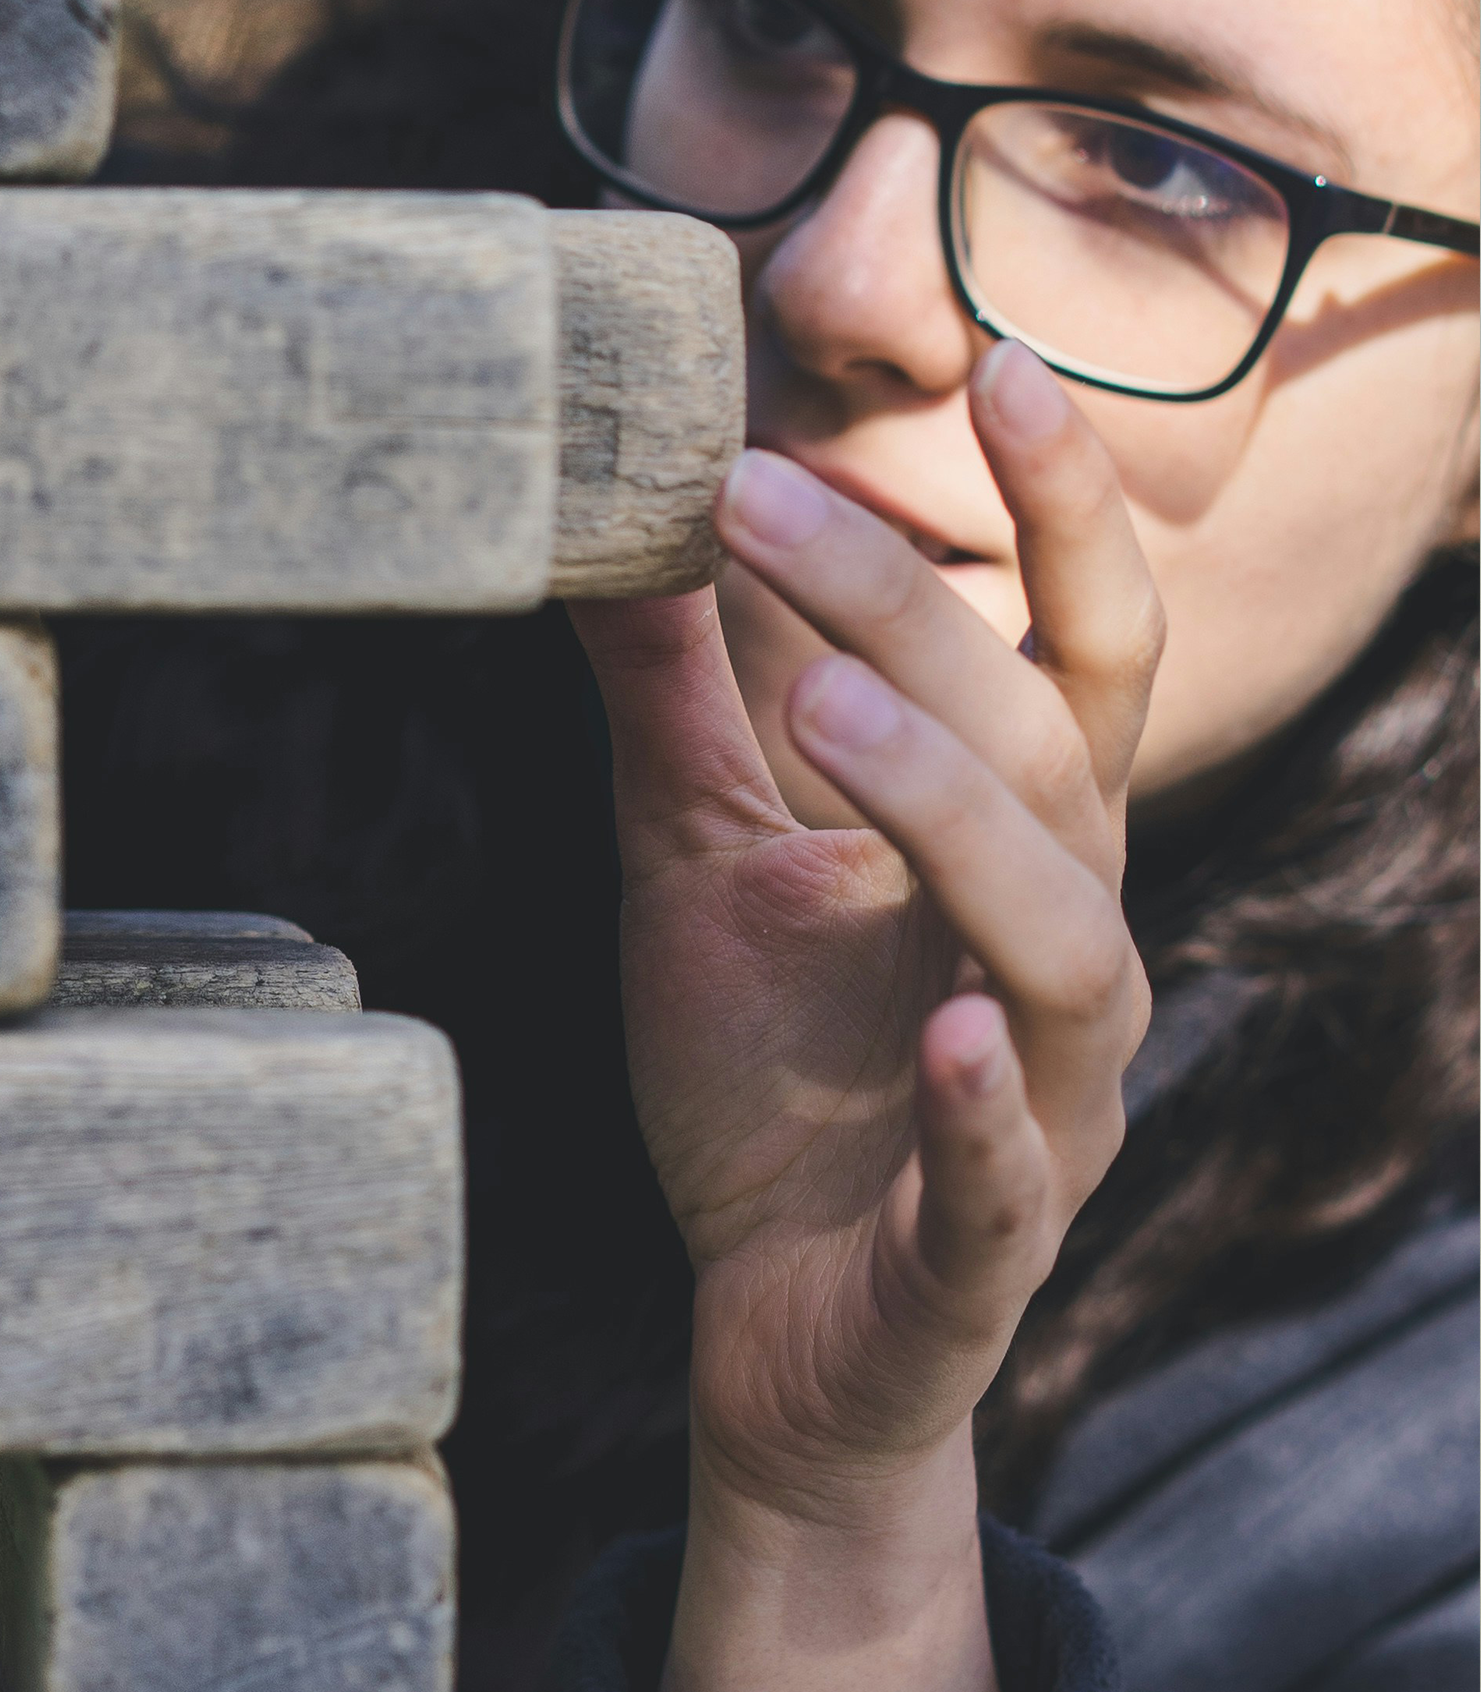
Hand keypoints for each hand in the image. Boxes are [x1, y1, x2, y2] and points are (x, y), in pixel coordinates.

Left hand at [569, 337, 1158, 1691]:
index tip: (1004, 353)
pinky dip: (985, 1098)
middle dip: (914, 619)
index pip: (1081, 647)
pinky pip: (1014, 1167)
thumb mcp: (698, 859)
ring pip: (1065, 942)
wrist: (772, 1338)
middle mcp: (1070, 951)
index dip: (1065, 506)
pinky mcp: (988, 1247)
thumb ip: (678, 696)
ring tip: (832, 720)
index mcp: (1025, 845)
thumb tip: (610, 504)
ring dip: (953, 818)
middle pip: (1048, 754)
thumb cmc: (771, 1082)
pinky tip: (943, 1030)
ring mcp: (1049, 1104)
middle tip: (756, 499)